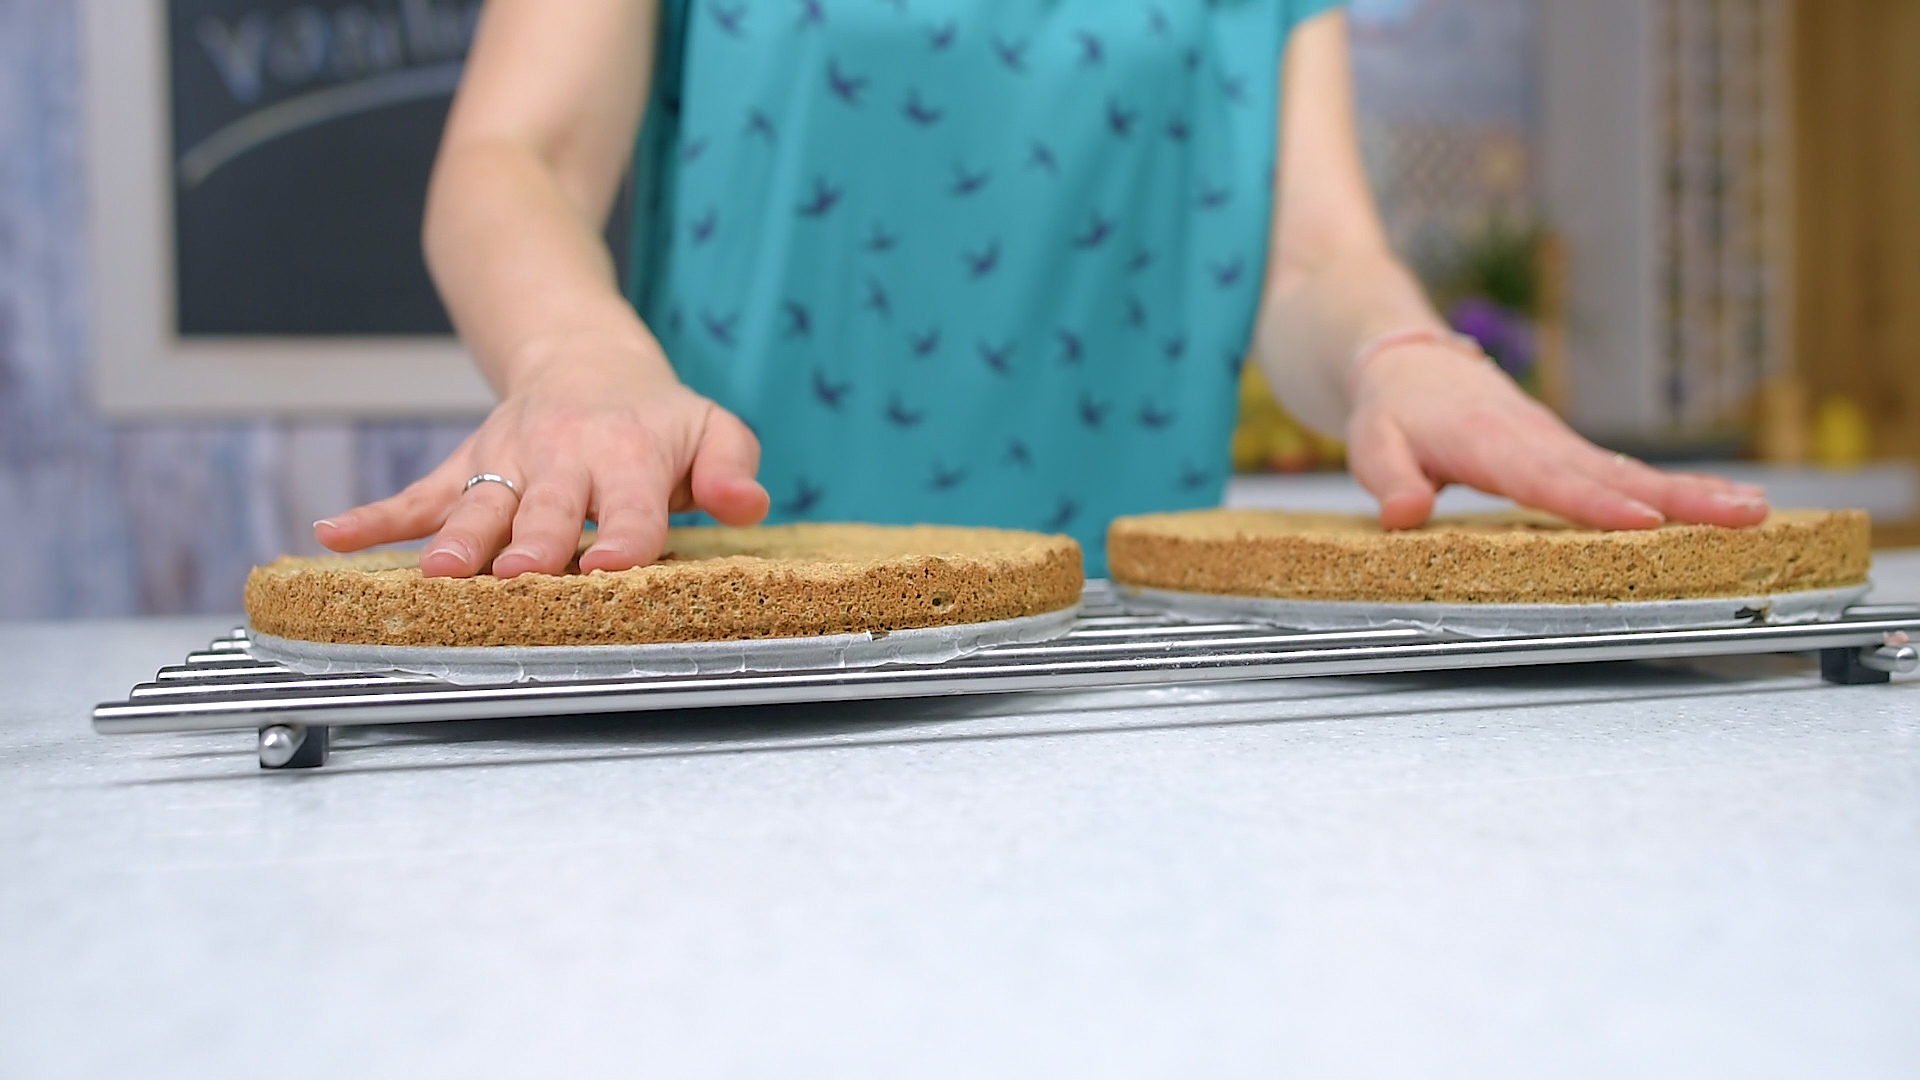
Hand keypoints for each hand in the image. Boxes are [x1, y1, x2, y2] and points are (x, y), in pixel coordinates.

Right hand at [313, 350, 768, 576]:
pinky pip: (416, 494)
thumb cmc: (657, 418)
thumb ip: (731, 467)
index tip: (612, 571)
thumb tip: (746, 505)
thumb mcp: (712, 428)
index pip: (631, 506)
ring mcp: (505, 462)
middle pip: (546, 509)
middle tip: (525, 575)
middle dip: (534, 544)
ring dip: (458, 541)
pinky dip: (374, 519)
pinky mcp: (465, 466)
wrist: (582, 355)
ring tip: (440, 576)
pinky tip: (334, 538)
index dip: (624, 539)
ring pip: (478, 506)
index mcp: (628, 455)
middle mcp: (562, 459)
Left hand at [1345, 346, 1769, 529]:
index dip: (1593, 501)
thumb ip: (1389, 478)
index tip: (1641, 520)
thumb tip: (1405, 514)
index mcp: (1490, 443)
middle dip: (1679, 498)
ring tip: (1756, 512)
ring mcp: (1558, 444)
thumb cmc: (1392, 407)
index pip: (1546, 478)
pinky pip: (1623, 473)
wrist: (1408, 359)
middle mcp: (1536, 440)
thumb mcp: (1372, 442)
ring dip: (1695, 493)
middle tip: (1742, 514)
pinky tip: (1719, 505)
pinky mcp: (1567, 451)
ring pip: (1631, 472)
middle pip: (1612, 474)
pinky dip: (1673, 489)